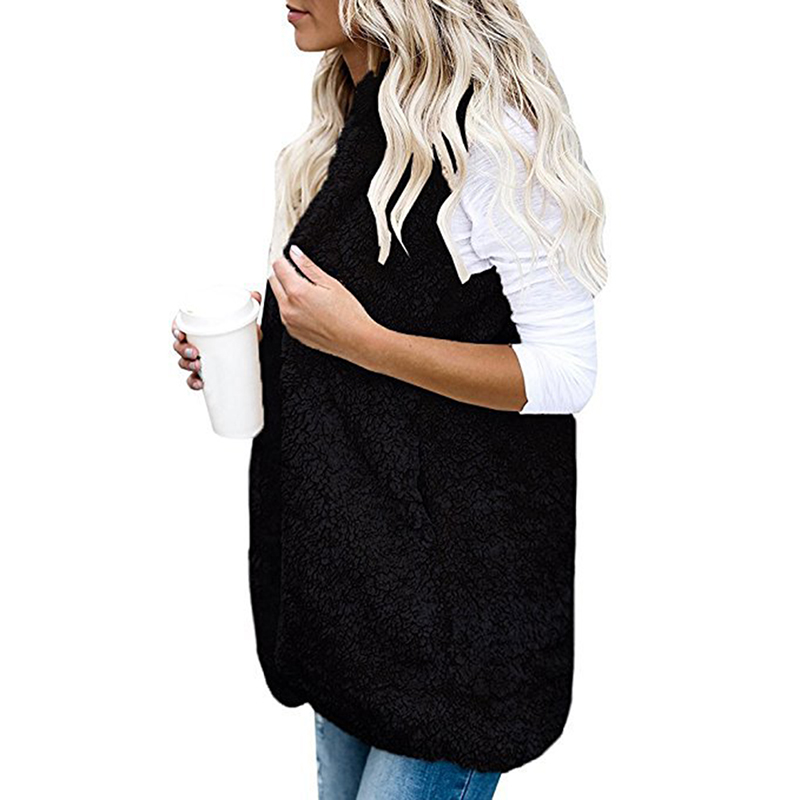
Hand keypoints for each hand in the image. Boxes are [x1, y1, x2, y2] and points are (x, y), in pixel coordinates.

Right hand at [172, 290, 262, 390]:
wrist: (250, 347)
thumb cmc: (239, 330)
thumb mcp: (244, 316)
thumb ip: (249, 303)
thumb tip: (255, 295)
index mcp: (198, 326)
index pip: (179, 325)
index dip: (176, 330)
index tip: (180, 334)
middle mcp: (195, 342)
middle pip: (179, 346)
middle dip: (183, 350)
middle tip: (195, 353)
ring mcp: (198, 358)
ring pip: (184, 362)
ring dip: (188, 365)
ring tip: (199, 365)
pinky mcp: (205, 372)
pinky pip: (193, 379)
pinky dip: (193, 382)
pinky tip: (200, 383)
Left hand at [269, 245, 378, 361]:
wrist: (355, 340)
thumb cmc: (348, 314)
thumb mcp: (330, 283)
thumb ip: (308, 266)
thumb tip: (295, 253)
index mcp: (297, 292)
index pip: (278, 267)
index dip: (285, 259)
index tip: (291, 259)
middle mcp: (288, 308)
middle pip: (274, 282)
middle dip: (283, 275)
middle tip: (302, 276)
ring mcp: (289, 322)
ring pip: (279, 299)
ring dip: (287, 292)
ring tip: (311, 295)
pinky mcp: (293, 332)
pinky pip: (285, 314)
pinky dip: (292, 308)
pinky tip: (311, 309)